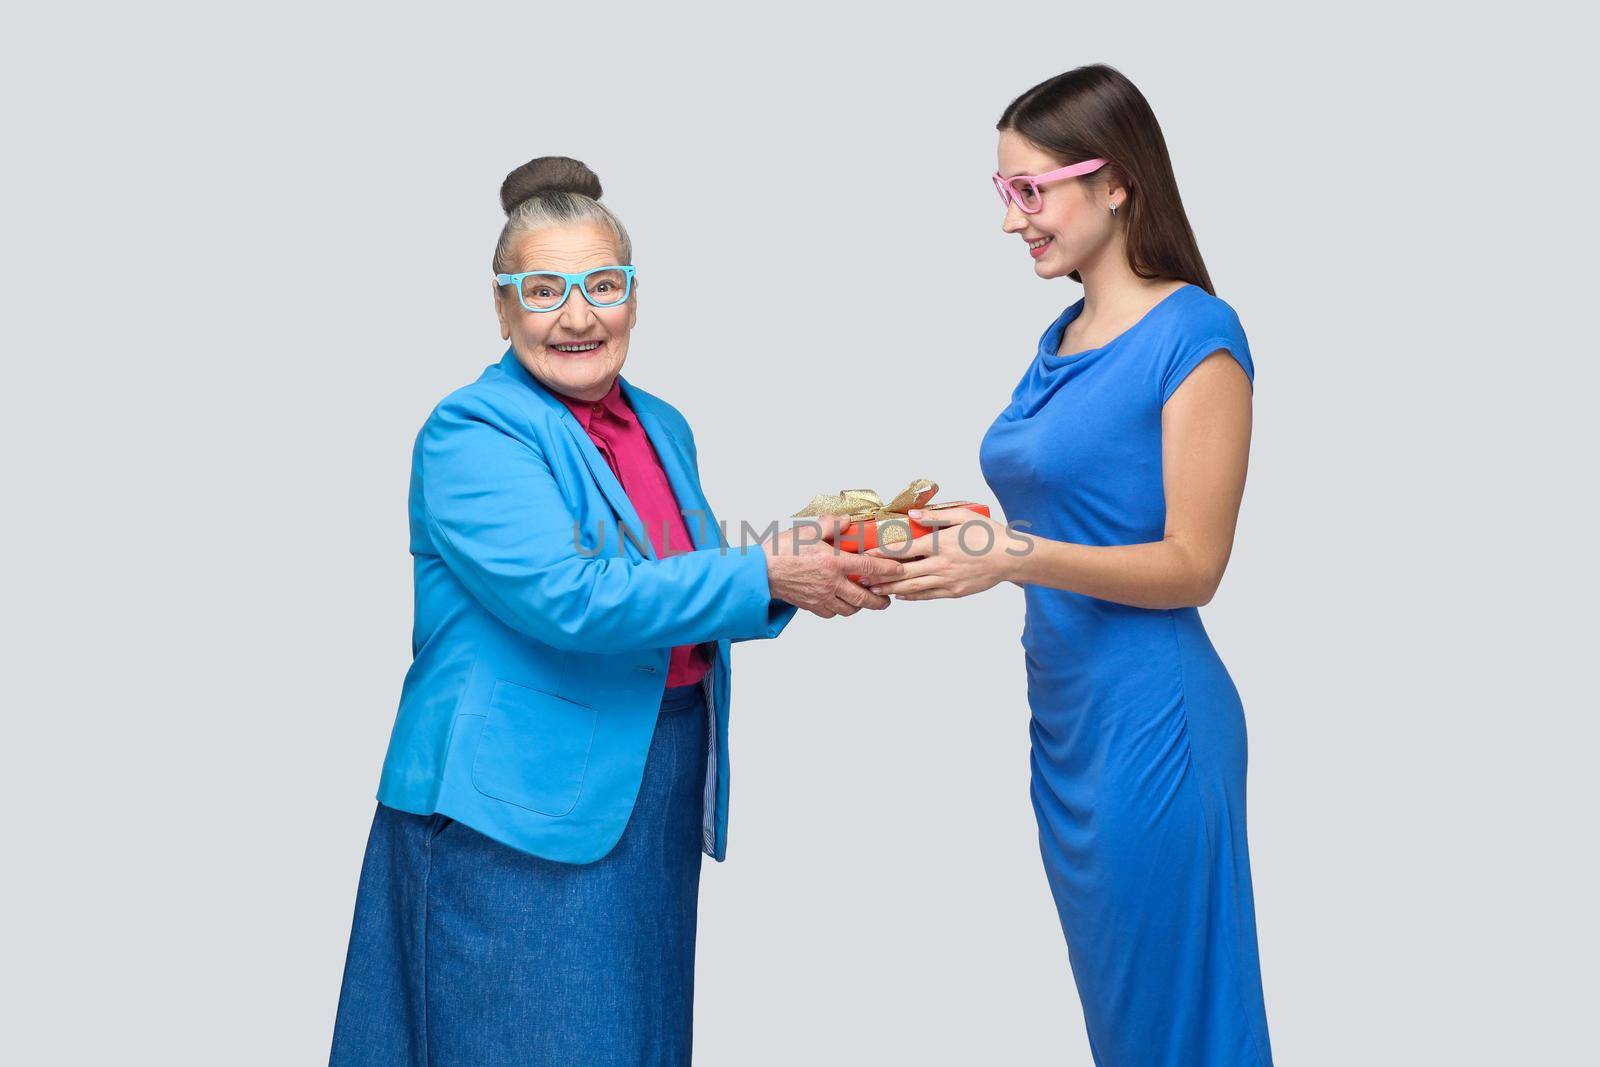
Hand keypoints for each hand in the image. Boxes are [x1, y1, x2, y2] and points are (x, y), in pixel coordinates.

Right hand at [760, 514, 906, 618]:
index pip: (869, 567)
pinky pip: (831, 612)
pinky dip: (839, 609)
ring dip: (859, 606)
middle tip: (886, 599)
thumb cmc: (781, 550)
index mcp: (833, 562)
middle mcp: (830, 583)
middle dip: (879, 600)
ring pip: (848, 609)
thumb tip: (846, 522)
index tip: (899, 570)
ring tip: (864, 600)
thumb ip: (831, 526)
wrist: (759, 571)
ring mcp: (821, 597)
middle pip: (863, 598)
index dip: (888, 569)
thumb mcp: (808, 530)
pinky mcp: (810, 605)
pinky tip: (840, 602)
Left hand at [863, 508, 1020, 600]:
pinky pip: (928, 596)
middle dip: (880, 575)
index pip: (903, 549)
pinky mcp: (955, 592)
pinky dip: (912, 597)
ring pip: (913, 588)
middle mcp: (941, 565)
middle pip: (903, 573)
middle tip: (861, 576)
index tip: (866, 553)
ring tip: (874, 590)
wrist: (1012, 557)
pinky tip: (900, 596)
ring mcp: (947, 581)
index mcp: (940, 544)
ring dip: (891, 589)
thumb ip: (934, 517)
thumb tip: (911, 515)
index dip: (881, 552)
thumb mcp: (963, 516)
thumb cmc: (988, 534)